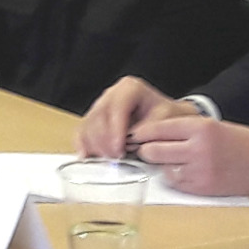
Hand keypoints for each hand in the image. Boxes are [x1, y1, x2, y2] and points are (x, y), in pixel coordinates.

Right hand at [75, 76, 191, 157]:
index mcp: (130, 88)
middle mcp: (111, 95)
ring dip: (95, 145)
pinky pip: (82, 132)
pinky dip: (83, 145)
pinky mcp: (93, 120)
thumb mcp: (166, 120)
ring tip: (109, 159)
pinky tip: (87, 156)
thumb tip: (131, 140)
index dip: (115, 130)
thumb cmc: (166, 117)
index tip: (119, 148)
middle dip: (105, 141)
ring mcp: (100, 106)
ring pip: (88, 125)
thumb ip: (149, 129)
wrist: (165, 119)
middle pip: (98, 117)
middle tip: (116, 158)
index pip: (117, 107)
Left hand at [128, 113, 248, 195]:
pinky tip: (188, 172)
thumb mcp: (214, 127)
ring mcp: (199, 170)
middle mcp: (198, 148)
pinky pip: (175, 183)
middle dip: (146, 151)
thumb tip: (149, 137)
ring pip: (161, 168)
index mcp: (201, 127)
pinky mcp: (201, 188)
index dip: (142, 133)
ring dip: (162, 166)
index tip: (134, 135)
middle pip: (152, 150)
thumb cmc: (242, 142)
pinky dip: (176, 178)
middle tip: (146, 150)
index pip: (157, 128)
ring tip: (174, 160)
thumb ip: (184, 131)